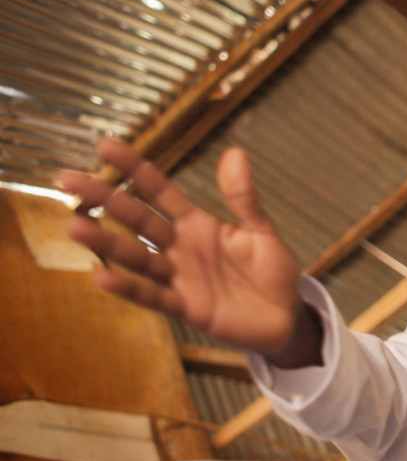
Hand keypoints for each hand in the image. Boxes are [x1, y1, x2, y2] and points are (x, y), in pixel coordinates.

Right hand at [61, 139, 310, 359]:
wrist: (286, 315)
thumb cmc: (272, 270)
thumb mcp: (261, 230)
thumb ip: (243, 198)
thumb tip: (235, 152)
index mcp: (197, 224)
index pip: (159, 191)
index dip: (134, 169)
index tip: (104, 146)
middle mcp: (181, 248)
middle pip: (137, 219)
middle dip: (103, 198)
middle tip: (66, 178)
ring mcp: (180, 278)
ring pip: (137, 257)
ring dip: (107, 243)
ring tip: (74, 227)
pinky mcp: (187, 308)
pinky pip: (154, 297)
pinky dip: (130, 289)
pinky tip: (103, 278)